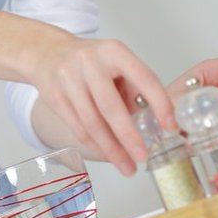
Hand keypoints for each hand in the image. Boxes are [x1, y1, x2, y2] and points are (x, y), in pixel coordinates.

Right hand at [29, 35, 170, 177]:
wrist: (47, 52)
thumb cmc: (90, 61)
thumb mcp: (115, 62)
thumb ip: (132, 87)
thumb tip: (154, 123)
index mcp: (114, 51)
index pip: (143, 77)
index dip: (159, 102)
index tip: (170, 125)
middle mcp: (90, 63)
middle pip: (111, 107)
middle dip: (129, 136)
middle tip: (142, 157)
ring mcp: (69, 80)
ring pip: (92, 123)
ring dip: (112, 149)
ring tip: (127, 166)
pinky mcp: (54, 97)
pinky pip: (78, 128)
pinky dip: (96, 146)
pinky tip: (109, 155)